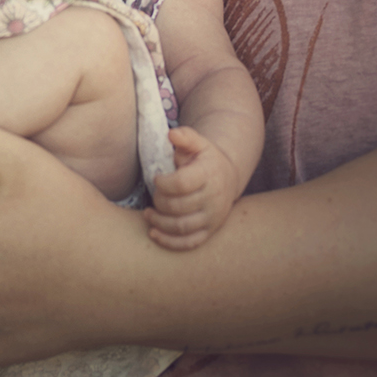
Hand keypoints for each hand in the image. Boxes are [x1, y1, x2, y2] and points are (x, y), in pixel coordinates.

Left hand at [146, 125, 237, 249]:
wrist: (228, 177)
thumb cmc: (205, 158)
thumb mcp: (198, 143)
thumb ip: (185, 137)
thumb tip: (171, 134)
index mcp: (208, 175)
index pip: (181, 184)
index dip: (163, 183)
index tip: (156, 178)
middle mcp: (213, 198)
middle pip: (178, 207)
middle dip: (159, 201)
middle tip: (153, 195)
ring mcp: (212, 217)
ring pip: (182, 227)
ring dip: (160, 223)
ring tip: (148, 214)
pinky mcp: (210, 231)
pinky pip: (190, 243)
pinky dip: (170, 242)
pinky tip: (154, 233)